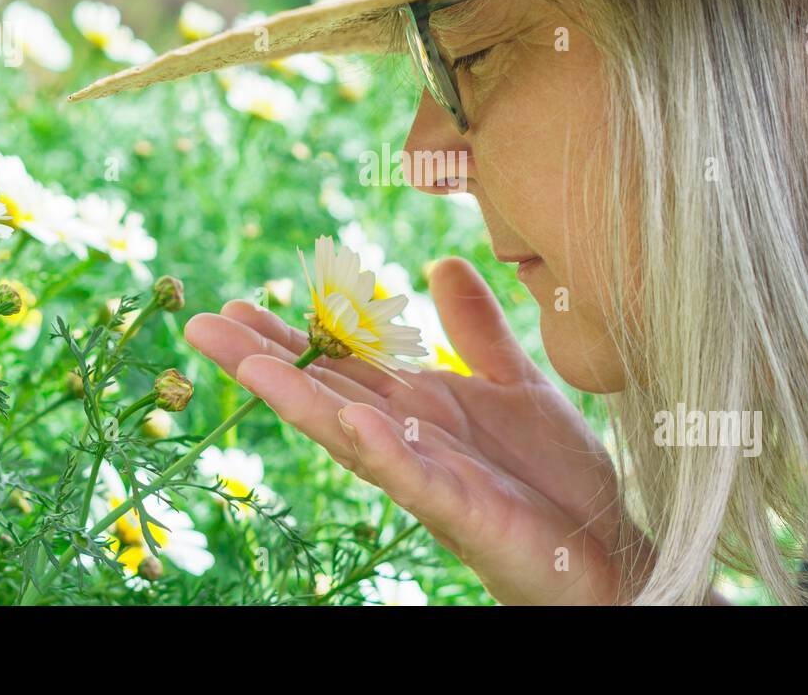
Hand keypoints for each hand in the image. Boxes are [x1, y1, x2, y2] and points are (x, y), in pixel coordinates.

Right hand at [184, 256, 641, 604]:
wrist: (606, 545)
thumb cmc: (555, 474)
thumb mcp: (517, 383)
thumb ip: (478, 329)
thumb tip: (441, 262)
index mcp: (417, 407)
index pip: (342, 363)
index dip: (290, 333)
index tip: (235, 302)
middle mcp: (408, 440)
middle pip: (325, 394)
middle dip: (264, 361)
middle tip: (200, 325)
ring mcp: (430, 477)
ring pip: (352, 435)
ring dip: (300, 402)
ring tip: (248, 366)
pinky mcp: (464, 513)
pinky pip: (416, 480)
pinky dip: (383, 451)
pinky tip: (353, 422)